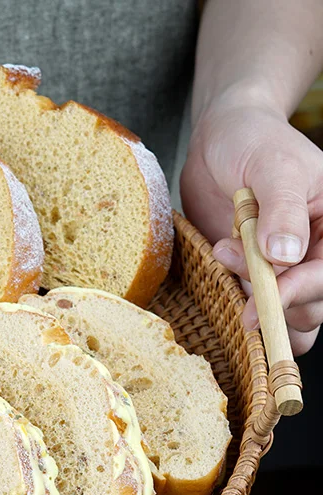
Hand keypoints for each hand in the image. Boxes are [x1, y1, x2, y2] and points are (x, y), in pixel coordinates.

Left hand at [181, 98, 322, 354]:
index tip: (262, 296)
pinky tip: (218, 264)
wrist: (219, 142)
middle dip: (270, 294)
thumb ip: (282, 211)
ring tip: (223, 250)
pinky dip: (234, 300)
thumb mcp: (274, 168)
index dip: (297, 292)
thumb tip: (285, 257)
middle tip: (229, 254)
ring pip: (283, 315)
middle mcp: (316, 253)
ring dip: (250, 298)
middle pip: (310, 307)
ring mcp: (283, 269)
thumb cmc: (254, 143)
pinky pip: (252, 307)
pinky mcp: (251, 275)